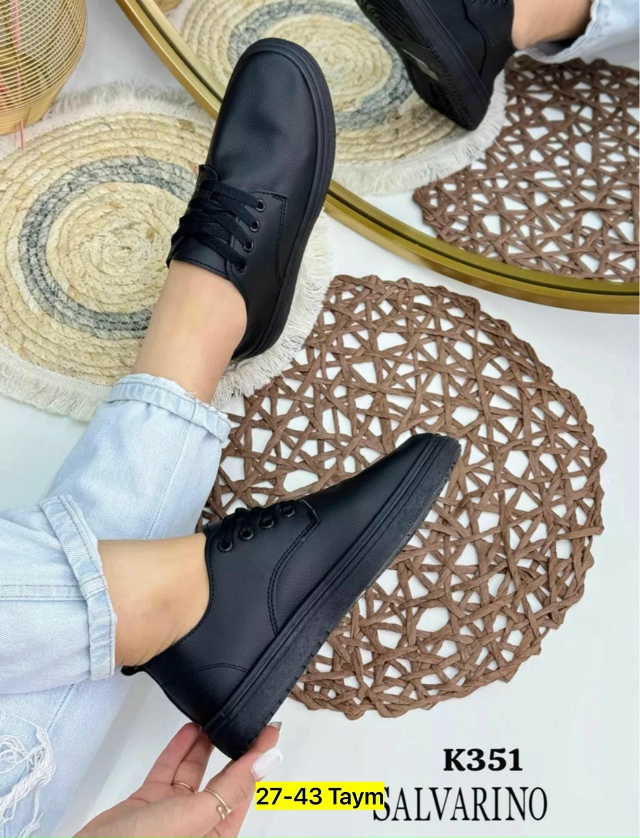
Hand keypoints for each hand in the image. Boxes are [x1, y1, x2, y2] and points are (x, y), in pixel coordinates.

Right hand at [76, 723, 281, 837]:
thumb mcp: (197, 818)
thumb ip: (232, 788)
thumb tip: (267, 763)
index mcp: (215, 835)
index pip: (244, 789)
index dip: (258, 758)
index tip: (270, 731)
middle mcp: (196, 827)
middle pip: (222, 781)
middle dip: (234, 751)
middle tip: (246, 721)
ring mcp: (170, 815)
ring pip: (193, 772)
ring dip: (203, 745)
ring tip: (215, 719)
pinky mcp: (147, 804)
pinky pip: (168, 771)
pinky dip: (178, 750)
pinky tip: (188, 732)